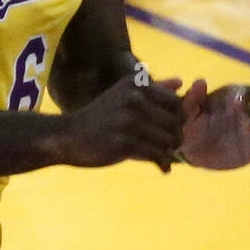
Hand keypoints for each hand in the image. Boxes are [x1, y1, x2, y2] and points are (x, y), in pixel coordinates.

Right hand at [62, 73, 185, 170]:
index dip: (180, 119)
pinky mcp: (123, 144)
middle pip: (175, 122)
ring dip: (171, 152)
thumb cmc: (101, 115)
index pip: (176, 103)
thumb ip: (154, 87)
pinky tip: (162, 168)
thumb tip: (181, 82)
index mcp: (137, 85)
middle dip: (177, 137)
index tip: (173, 130)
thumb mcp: (124, 93)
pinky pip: (155, 155)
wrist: (68, 135)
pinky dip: (162, 163)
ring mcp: (129, 121)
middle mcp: (135, 98)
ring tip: (166, 156)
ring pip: (168, 140)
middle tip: (172, 147)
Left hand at [177, 81, 249, 168]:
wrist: (193, 148)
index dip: (244, 96)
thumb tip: (200, 81)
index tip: (237, 104)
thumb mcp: (188, 111)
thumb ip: (193, 98)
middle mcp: (246, 112)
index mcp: (232, 97)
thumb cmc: (191, 122)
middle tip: (248, 127)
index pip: (245, 91)